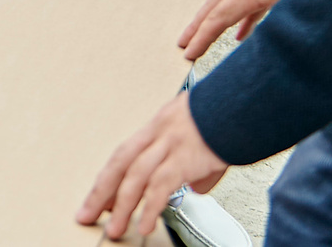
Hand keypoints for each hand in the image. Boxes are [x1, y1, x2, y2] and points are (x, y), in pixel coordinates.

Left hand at [75, 93, 229, 241]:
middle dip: (101, 191)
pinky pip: (161, 185)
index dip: (109, 177)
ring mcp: (170, 144)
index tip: (100, 198)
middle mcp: (159, 133)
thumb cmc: (227, 115)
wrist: (244, 102)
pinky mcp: (186, 158)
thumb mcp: (203, 135)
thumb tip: (195, 186)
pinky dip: (150, 207)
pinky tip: (145, 225)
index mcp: (159, 125)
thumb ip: (195, 163)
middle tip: (87, 214)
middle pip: (120, 163)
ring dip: (122, 206)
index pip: (125, 154)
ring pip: (136, 176)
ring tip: (114, 229)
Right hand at [179, 0, 306, 60]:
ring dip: (212, 20)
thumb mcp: (306, 5)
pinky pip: (247, 3)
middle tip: (182, 45)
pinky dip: (238, 20)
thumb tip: (261, 47)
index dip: (202, 36)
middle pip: (215, 4)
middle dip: (196, 26)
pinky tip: (241, 35)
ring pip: (227, 1)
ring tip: (202, 39)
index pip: (220, 15)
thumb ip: (283, 27)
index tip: (189, 53)